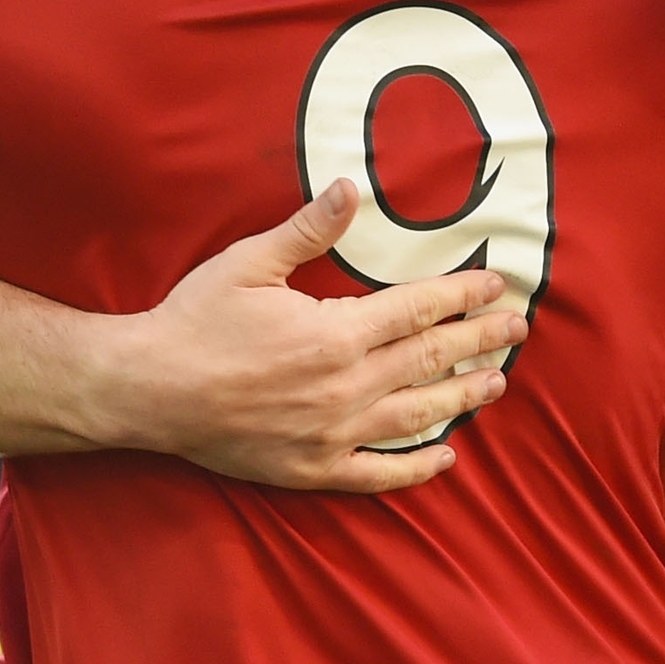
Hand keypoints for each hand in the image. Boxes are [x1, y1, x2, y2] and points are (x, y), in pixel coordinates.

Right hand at [98, 181, 529, 493]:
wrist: (147, 391)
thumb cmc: (195, 320)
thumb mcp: (249, 262)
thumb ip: (308, 230)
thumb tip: (351, 188)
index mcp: (335, 333)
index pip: (419, 310)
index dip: (463, 295)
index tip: (497, 285)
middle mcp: (345, 388)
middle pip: (430, 360)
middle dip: (479, 341)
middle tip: (517, 329)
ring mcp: (333, 434)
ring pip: (418, 416)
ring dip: (463, 397)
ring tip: (497, 382)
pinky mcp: (312, 469)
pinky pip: (379, 474)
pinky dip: (417, 469)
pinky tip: (447, 459)